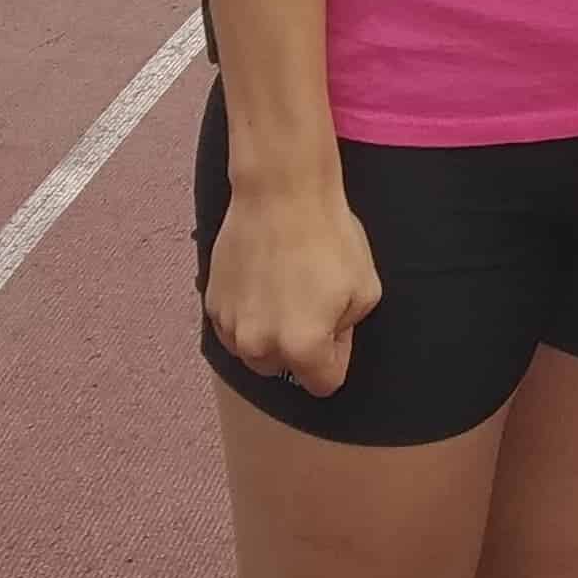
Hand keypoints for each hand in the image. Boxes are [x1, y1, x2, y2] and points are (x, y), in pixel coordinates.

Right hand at [204, 178, 382, 399]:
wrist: (280, 193)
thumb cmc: (329, 237)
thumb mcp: (365, 289)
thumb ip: (348, 329)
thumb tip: (329, 341)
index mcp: (303, 347)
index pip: (324, 384)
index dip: (337, 356)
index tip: (337, 326)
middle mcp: (260, 347)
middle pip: (284, 369)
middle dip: (300, 348)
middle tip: (312, 304)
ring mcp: (230, 327)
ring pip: (255, 352)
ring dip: (270, 334)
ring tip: (285, 290)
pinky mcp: (212, 305)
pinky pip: (234, 328)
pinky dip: (249, 315)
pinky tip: (263, 282)